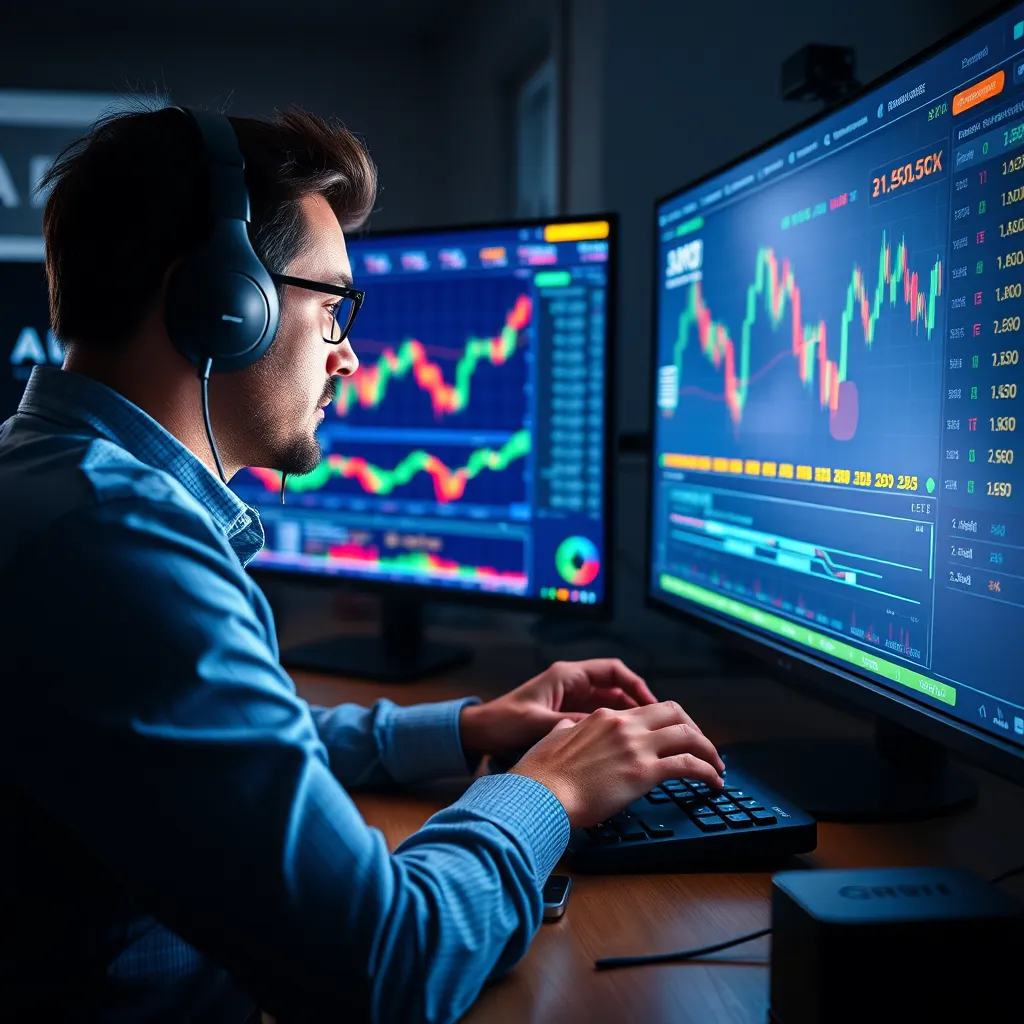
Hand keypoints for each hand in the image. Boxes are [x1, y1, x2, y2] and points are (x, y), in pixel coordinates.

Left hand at [459, 658, 657, 759]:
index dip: (636, 686)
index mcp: (567, 676)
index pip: (613, 672)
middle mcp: (572, 685)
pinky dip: (613, 732)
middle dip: (638, 706)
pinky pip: (599, 721)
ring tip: (647, 740)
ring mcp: (571, 702)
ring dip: (628, 721)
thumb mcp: (538, 722)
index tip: (652, 704)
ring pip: (610, 708)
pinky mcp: (567, 718)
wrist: (480, 733)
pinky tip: (623, 749)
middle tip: (659, 726)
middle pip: (616, 690)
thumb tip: (602, 731)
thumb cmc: (503, 722)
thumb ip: (570, 723)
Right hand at [509, 701, 724, 827]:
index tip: (676, 738)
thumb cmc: (542, 774)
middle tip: (702, 748)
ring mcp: (636, 746)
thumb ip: (569, 729)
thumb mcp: (554, 737)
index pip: (648, 710)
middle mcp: (624, 725)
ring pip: (688, 735)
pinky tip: (713, 783)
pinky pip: (689, 765)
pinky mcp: (645, 772)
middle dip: (694, 729)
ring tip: (716, 767)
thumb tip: (571, 727)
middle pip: (675, 713)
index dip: (668, 723)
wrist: (541, 794)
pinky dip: (707, 772)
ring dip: (708, 750)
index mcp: (605, 717)